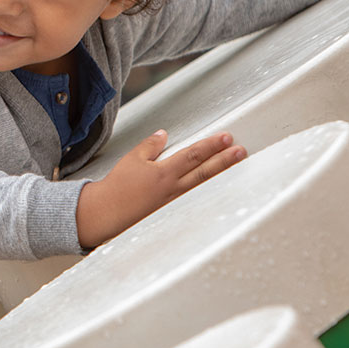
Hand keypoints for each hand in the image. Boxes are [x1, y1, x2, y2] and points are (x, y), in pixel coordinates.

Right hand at [76, 129, 245, 248]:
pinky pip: (193, 196)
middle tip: (240, 151)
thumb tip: (163, 134)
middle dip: (223, 160)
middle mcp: (173, 187)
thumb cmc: (117, 187)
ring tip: (234, 164)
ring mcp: (174, 201)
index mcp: (163, 172)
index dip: (211, 146)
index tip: (226, 138)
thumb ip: (150, 146)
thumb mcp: (132, 159)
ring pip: (201, 184)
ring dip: (219, 173)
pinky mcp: (171, 210)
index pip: (192, 155)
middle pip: (203, 170)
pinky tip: (215, 185)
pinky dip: (206, 189)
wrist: (107, 213)